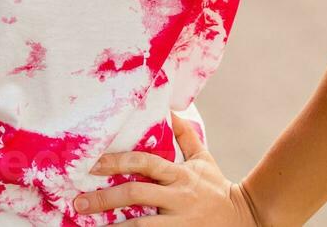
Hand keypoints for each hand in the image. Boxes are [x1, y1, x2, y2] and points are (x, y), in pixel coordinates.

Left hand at [74, 112, 261, 224]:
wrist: (248, 219)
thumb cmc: (218, 189)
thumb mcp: (204, 161)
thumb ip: (185, 137)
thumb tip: (170, 110)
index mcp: (180, 175)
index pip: (144, 163)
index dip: (116, 162)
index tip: (91, 165)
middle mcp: (178, 198)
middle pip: (137, 194)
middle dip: (105, 198)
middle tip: (79, 202)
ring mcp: (180, 222)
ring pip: (142, 224)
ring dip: (115, 225)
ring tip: (89, 225)